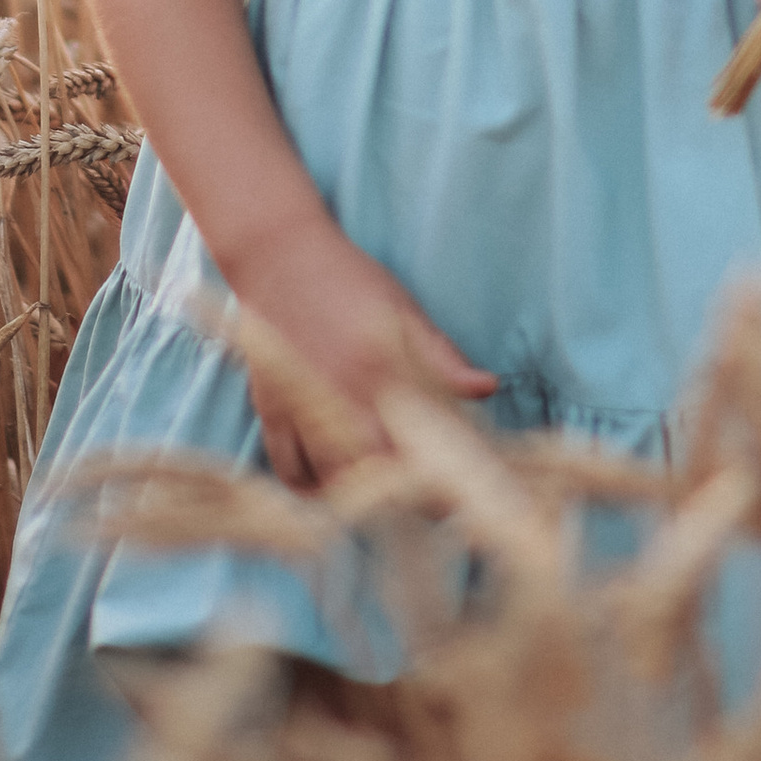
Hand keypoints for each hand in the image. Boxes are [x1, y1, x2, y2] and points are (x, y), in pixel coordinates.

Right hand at [229, 217, 496, 488]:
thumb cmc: (350, 278)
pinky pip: (288, 468)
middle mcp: (337, 395)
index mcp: (378, 372)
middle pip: (374, 474)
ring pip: (330, 479)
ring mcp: (299, 406)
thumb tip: (489, 387)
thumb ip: (442, 356)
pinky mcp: (271, 409)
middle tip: (427, 507)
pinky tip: (334, 486)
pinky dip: (310, 487)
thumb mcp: (402, 309)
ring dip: (359, 499)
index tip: (462, 498)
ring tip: (386, 504)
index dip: (438, 481)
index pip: (415, 446)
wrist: (278, 252)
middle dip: (404, 501)